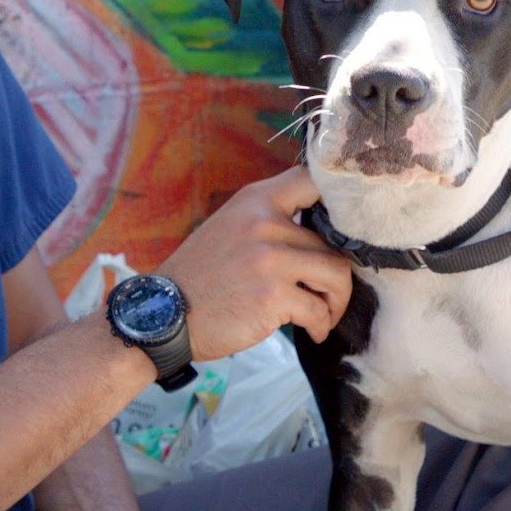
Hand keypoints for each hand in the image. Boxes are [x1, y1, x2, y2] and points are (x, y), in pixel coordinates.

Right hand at [159, 165, 350, 360]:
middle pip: (333, 242)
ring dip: (336, 300)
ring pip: (336, 274)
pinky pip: (318, 310)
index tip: (345, 225)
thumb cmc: (201, 276)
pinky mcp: (273, 296)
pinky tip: (312, 331)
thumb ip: (270, 219)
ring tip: (324, 314)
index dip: (339, 198)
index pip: (311, 179)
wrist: (164, 314)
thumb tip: (323, 231)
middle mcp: (265, 222)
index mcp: (256, 200)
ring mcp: (271, 259)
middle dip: (334, 275)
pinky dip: (321, 324)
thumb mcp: (230, 227)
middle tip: (325, 297)